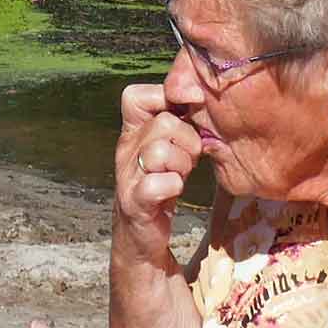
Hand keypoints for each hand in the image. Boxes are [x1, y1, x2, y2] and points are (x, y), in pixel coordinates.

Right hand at [116, 83, 201, 259]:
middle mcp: (125, 149)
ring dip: (181, 165)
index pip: (135, 97)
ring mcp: (127, 176)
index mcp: (132, 132)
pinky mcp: (135, 202)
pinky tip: (173, 191)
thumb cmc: (162, 184)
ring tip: (180, 175)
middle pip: (163, 123)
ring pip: (160, 151)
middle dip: (187, 141)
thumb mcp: (168, 147)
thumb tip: (202, 94)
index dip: (164, 99)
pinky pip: (158, 183)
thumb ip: (179, 121)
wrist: (143, 234)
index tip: (185, 116)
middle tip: (189, 158)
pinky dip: (172, 186)